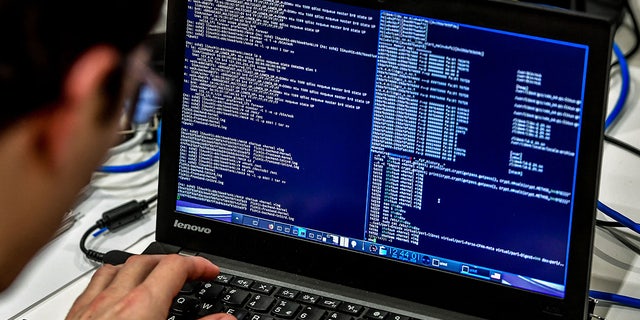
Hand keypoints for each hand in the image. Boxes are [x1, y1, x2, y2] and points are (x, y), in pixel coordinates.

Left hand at [66, 254, 236, 319]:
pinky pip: (92, 285)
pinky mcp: (73, 318)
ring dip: (139, 266)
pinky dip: (110, 280)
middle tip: (188, 272)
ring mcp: (90, 308)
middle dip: (171, 261)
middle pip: (147, 260)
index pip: (175, 267)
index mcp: (142, 306)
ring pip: (116, 267)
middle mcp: (114, 300)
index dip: (198, 265)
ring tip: (153, 275)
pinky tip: (113, 294)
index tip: (209, 272)